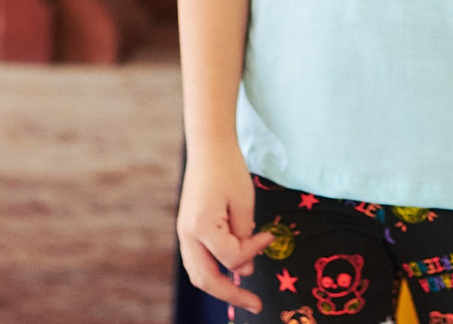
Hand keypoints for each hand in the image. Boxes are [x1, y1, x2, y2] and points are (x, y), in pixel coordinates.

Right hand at [176, 143, 271, 313]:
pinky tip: (232, 273)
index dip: (253, 251)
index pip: (231, 257)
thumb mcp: (243, 202)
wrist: (208, 147)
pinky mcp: (187, 230)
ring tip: (244, 296)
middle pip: (205, 279)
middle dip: (232, 295)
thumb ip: (245, 238)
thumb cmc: (228, 170)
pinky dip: (214, 271)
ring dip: (221, 287)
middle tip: (256, 304)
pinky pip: (198, 260)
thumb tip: (246, 269)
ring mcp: (184, 234)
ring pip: (198, 274)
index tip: (268, 237)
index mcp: (201, 226)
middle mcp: (187, 234)